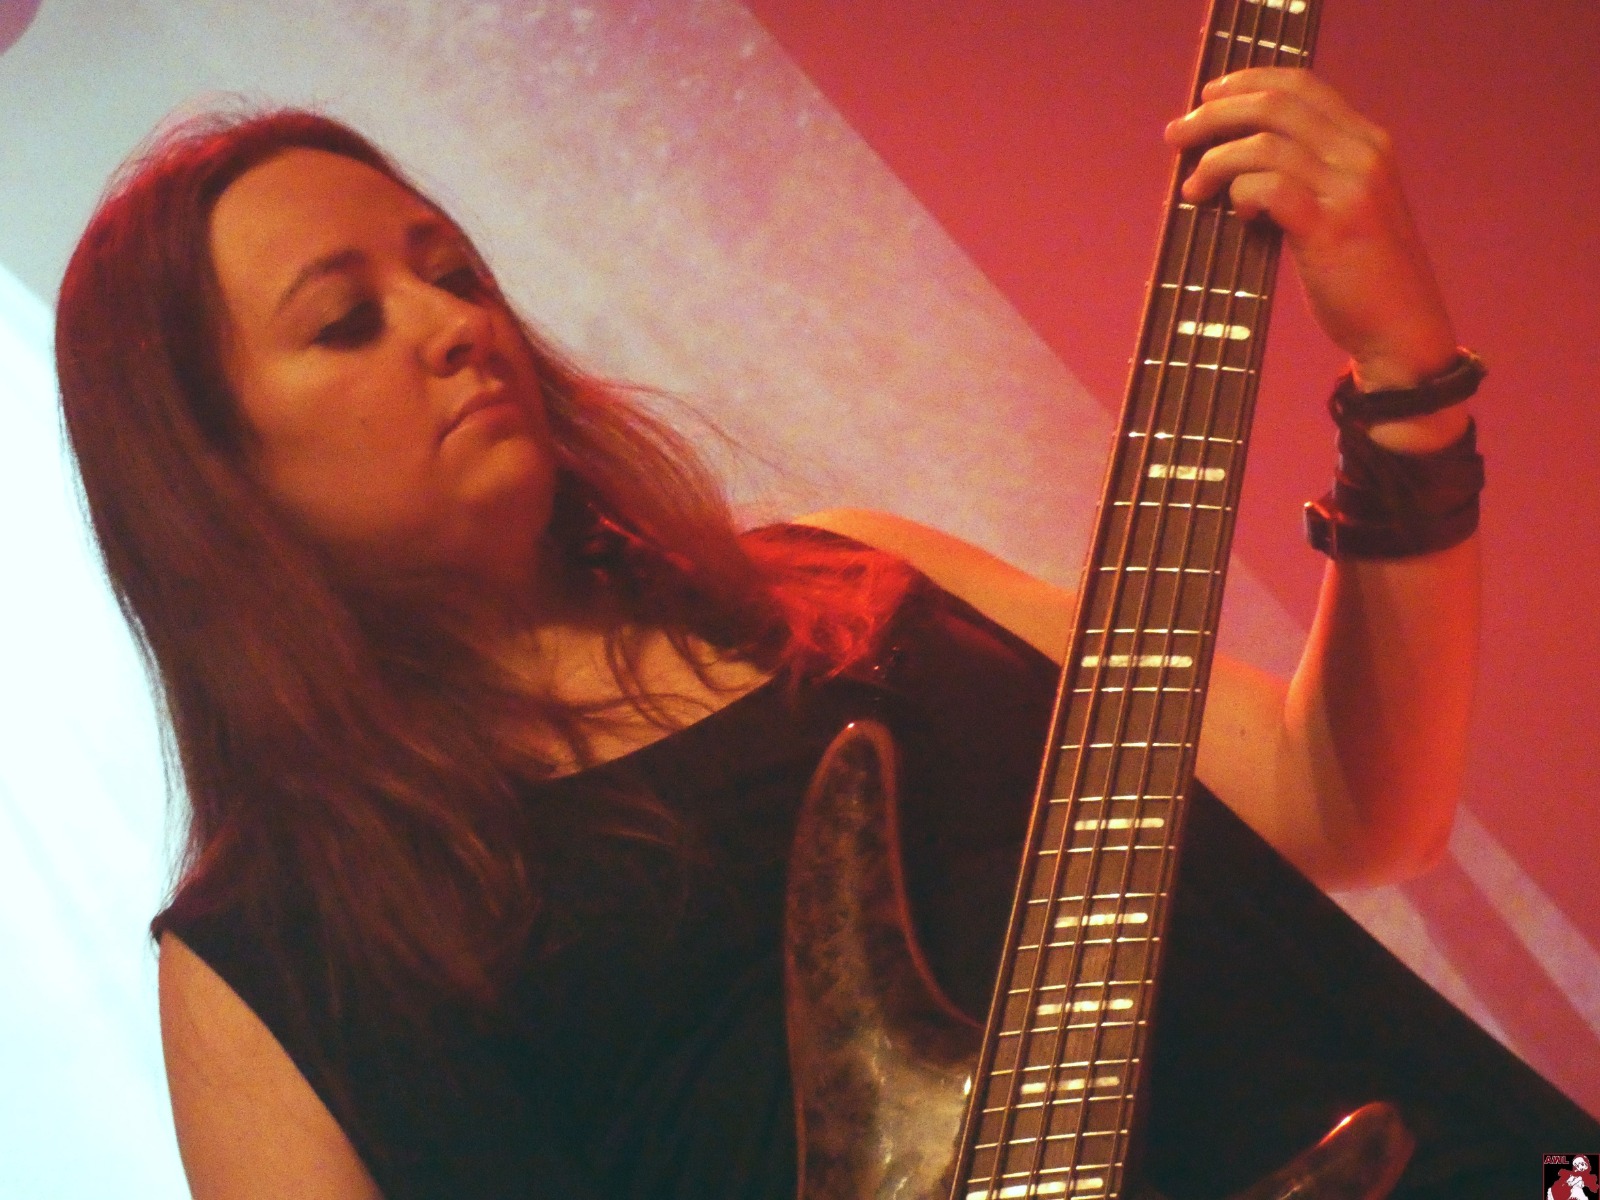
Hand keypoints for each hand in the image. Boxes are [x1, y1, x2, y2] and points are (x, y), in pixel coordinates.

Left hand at [1163, 68, 1457, 399]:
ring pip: (1264, 145)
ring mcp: (1351, 188)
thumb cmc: (1361, 275)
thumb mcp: (1346, 205)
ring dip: (1215, 162)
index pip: (1299, 83)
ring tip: (1194, 188)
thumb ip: (1310, 173)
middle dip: (1213, 115)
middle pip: (1274, 105)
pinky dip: (1240, 193)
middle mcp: (1364, 153)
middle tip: (1176, 136)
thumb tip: (1236, 157)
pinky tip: (1237, 213)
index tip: (1206, 98)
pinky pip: (1270, 187)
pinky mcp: (1332, 226)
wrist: (1402, 329)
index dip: (1245, 83)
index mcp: (1367, 141)